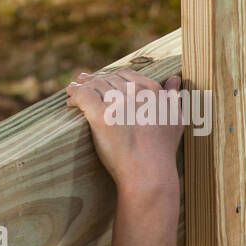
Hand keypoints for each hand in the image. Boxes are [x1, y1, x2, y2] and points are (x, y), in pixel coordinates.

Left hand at [66, 68, 182, 192]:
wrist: (149, 172)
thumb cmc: (162, 150)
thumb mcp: (175, 121)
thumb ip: (172, 98)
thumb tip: (174, 79)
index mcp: (153, 92)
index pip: (127, 74)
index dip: (113, 76)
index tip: (105, 80)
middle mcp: (136, 93)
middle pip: (108, 78)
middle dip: (95, 79)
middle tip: (83, 82)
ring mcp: (118, 103)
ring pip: (94, 84)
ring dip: (82, 86)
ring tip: (74, 91)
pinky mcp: (101, 115)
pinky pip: (82, 95)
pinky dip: (74, 96)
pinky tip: (70, 102)